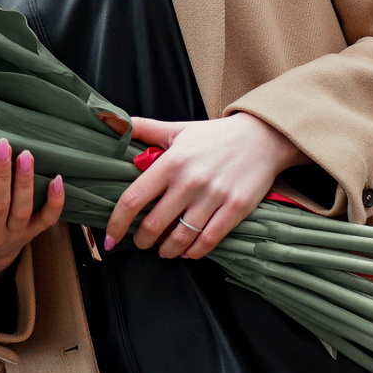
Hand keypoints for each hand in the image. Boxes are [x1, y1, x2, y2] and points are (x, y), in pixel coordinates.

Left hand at [105, 113, 307, 259]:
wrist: (262, 138)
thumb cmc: (215, 136)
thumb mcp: (177, 129)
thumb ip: (145, 128)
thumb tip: (112, 120)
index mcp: (170, 163)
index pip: (134, 199)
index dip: (117, 223)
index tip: (109, 238)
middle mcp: (189, 182)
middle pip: (154, 224)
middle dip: (142, 240)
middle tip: (141, 243)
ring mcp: (214, 197)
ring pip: (181, 237)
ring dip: (167, 250)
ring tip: (163, 251)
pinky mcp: (236, 208)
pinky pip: (209, 239)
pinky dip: (195, 251)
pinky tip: (188, 252)